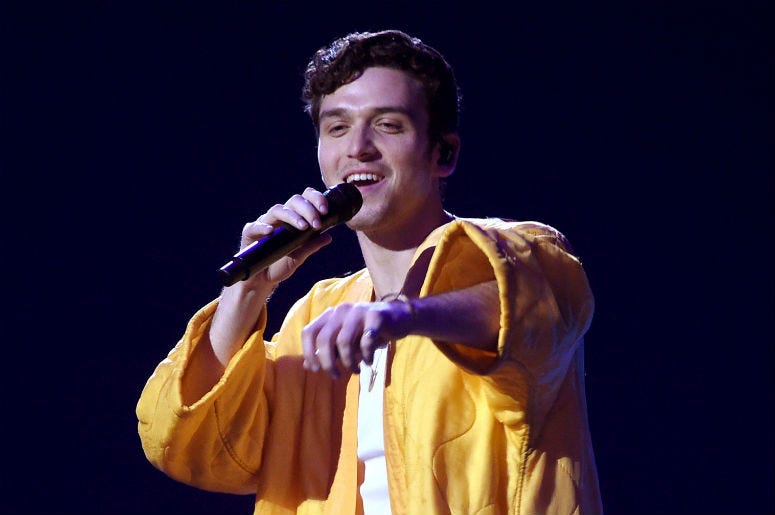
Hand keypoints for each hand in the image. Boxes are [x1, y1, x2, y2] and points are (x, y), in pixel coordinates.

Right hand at [238, 187, 332, 286]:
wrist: (262, 280)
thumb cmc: (280, 265)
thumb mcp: (299, 257)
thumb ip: (312, 246)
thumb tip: (328, 237)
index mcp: (293, 218)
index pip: (305, 200)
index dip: (316, 200)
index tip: (326, 211)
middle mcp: (279, 217)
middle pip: (294, 201)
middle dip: (308, 209)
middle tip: (317, 224)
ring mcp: (264, 223)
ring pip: (277, 210)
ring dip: (292, 216)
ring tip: (303, 227)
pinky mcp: (250, 233)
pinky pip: (255, 226)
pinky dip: (262, 227)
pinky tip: (270, 231)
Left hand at [301, 298, 415, 378]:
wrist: (399, 318)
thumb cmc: (368, 331)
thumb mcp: (346, 342)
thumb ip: (328, 351)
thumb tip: (308, 366)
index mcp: (330, 315)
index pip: (309, 332)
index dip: (309, 352)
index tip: (316, 369)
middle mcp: (341, 310)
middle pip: (325, 338)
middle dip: (328, 362)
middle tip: (336, 376)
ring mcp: (359, 311)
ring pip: (344, 341)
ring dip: (348, 361)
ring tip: (355, 370)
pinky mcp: (376, 316)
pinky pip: (366, 340)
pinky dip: (366, 355)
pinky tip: (369, 361)